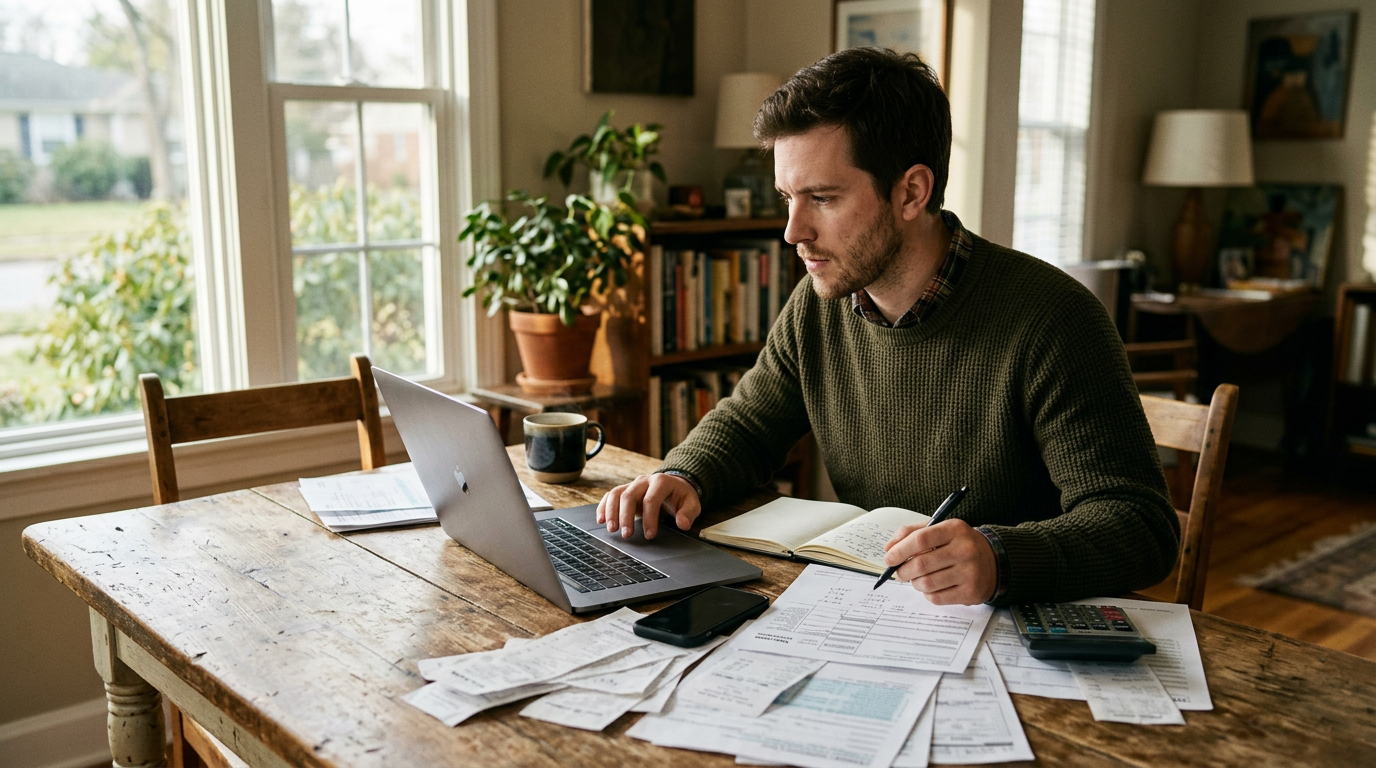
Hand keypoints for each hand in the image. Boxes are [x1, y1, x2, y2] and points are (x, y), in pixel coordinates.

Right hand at [596, 473, 700, 539]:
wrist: (674, 485)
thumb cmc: (681, 497)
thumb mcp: (692, 504)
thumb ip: (688, 513)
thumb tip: (683, 523)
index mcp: (661, 482)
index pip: (651, 499)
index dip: (649, 518)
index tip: (650, 535)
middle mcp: (644, 481)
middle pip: (629, 495)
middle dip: (626, 516)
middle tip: (627, 535)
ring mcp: (632, 485)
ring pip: (616, 494)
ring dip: (611, 512)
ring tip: (612, 529)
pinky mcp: (625, 490)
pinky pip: (610, 496)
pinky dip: (603, 507)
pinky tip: (600, 520)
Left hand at [882, 519, 996, 604]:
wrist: (994, 561)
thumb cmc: (959, 544)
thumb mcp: (940, 530)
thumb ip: (912, 533)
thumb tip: (889, 548)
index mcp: (955, 529)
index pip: (921, 539)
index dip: (900, 550)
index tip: (889, 558)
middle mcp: (965, 550)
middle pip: (921, 564)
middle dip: (903, 570)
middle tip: (899, 572)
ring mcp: (969, 572)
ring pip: (926, 583)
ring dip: (915, 583)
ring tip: (917, 578)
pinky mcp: (971, 592)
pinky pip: (937, 597)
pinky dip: (928, 593)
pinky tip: (933, 586)